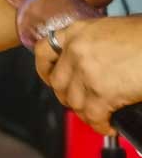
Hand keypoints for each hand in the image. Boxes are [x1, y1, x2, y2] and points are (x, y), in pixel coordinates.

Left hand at [35, 15, 141, 135]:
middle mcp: (76, 50)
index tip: (50, 79)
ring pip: (75, 103)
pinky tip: (111, 127)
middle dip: (70, 98)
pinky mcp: (102, 92)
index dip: (44, 69)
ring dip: (87, 114)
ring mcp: (87, 71)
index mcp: (77, 31)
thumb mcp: (113, 30)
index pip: (43, 51)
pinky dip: (102, 126)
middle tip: (84, 104)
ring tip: (101, 117)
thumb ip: (95, 44)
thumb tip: (96, 63)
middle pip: (58, 83)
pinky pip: (94, 116)